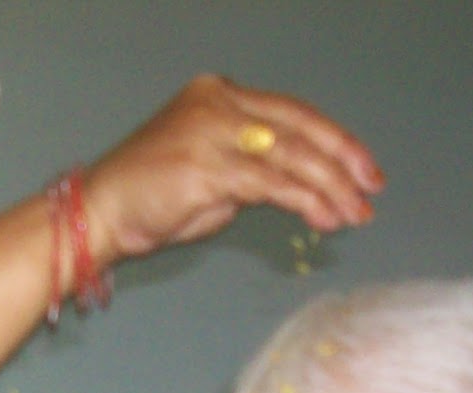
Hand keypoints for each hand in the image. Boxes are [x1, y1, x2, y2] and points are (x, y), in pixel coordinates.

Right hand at [85, 75, 381, 265]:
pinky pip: (272, 183)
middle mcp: (218, 103)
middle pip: (300, 128)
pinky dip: (305, 201)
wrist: (101, 212)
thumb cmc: (150, 199)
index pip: (292, 113)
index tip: (363, 167)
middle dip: (343, 162)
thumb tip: (300, 189)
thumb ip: (254, 170)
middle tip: (371, 188)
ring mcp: (212, 131)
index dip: (334, 140)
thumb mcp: (214, 175)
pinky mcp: (208, 166)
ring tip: (354, 214)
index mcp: (219, 95)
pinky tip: (324, 218)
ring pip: (292, 156)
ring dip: (330, 189)